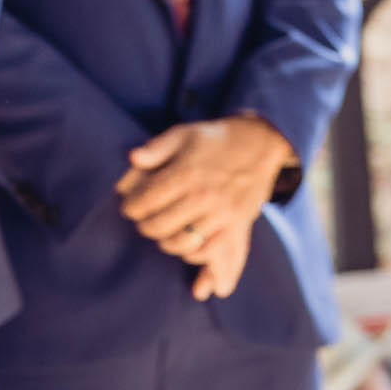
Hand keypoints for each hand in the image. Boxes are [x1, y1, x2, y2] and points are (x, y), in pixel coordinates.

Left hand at [116, 115, 295, 300]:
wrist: (260, 143)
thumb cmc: (215, 140)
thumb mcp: (183, 133)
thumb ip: (155, 148)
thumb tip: (132, 158)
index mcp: (186, 173)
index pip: (146, 201)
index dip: (132, 207)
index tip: (130, 208)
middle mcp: (203, 196)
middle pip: (160, 227)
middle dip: (146, 227)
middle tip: (145, 222)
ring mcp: (221, 214)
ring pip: (181, 244)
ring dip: (167, 243)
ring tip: (164, 234)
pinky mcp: (236, 225)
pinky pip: (209, 253)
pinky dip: (194, 256)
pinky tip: (187, 249)